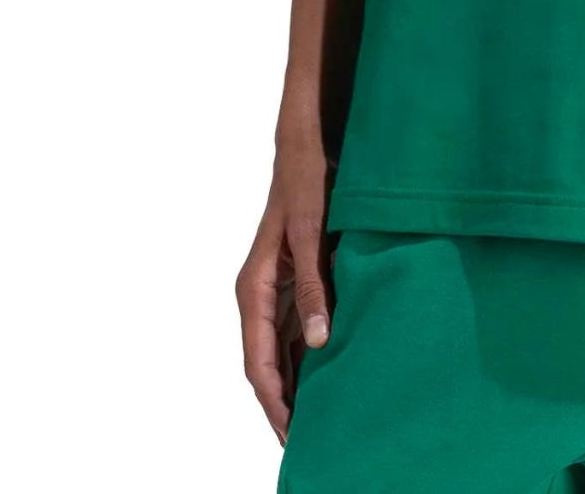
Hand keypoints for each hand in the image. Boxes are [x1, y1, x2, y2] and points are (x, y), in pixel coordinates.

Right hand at [235, 143, 336, 442]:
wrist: (308, 143)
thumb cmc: (305, 182)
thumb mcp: (311, 233)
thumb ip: (314, 287)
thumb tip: (318, 342)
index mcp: (254, 289)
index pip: (258, 362)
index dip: (274, 401)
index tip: (291, 434)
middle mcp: (261, 295)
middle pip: (267, 364)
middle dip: (283, 404)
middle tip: (308, 441)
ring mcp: (278, 290)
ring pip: (282, 351)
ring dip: (297, 383)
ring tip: (321, 419)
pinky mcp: (297, 280)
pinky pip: (299, 330)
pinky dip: (310, 356)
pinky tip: (330, 374)